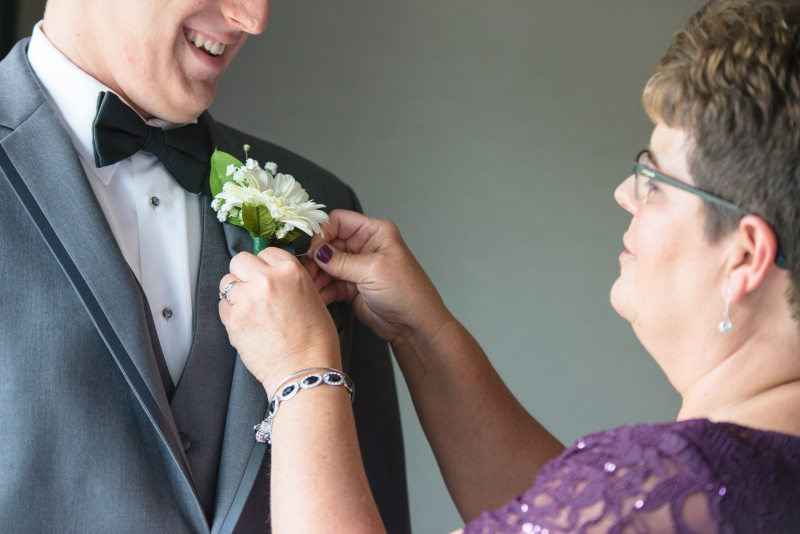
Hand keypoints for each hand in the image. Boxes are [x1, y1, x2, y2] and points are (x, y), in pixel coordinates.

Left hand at [219, 248, 340, 393]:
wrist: (305, 370)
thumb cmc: (315, 340)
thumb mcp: (312, 297)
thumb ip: (288, 281)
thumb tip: (270, 276)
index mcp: (290, 271)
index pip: (266, 252)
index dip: (265, 265)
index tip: (266, 275)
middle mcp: (266, 280)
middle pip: (239, 261)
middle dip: (244, 274)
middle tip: (253, 290)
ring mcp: (247, 299)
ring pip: (226, 282)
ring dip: (235, 293)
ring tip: (250, 309)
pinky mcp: (233, 320)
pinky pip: (222, 306)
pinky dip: (231, 313)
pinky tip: (247, 324)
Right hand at [303, 209, 451, 343]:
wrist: (414, 326)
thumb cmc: (408, 293)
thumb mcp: (373, 270)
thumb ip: (341, 260)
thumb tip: (316, 251)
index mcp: (375, 232)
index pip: (339, 221)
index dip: (322, 233)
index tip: (312, 249)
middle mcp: (365, 246)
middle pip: (328, 243)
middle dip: (315, 258)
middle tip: (306, 271)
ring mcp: (357, 267)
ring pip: (326, 265)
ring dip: (316, 276)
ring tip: (311, 286)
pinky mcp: (351, 287)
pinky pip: (329, 283)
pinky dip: (322, 290)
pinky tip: (318, 296)